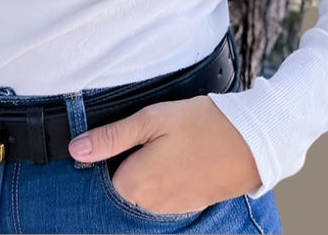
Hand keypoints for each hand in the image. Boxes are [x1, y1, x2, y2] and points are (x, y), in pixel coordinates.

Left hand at [68, 95, 261, 214]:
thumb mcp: (151, 120)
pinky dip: (168, 177)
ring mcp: (172, 208)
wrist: (251, 142)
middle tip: (154, 136)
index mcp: (135, 184)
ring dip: (150, 169)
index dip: (113, 151)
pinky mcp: (189, 205)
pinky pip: (165, 194)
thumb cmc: (200, 125)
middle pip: (124, 184)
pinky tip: (183, 156)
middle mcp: (150, 205)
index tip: (131, 135)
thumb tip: (76, 150)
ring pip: (145, 190)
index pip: (103, 174)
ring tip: (172, 143)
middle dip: (131, 161)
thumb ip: (111, 137)